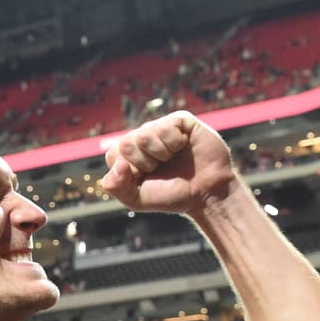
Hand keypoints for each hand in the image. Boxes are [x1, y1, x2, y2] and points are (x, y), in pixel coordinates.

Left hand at [100, 111, 235, 215]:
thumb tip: (118, 165)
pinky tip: (183, 147)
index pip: (113, 155)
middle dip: (144, 163)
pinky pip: (165, 127)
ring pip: (144, 135)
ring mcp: (161, 128)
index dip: (129, 171)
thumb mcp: (137, 200)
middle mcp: (144, 138)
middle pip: (126, 144)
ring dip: (160, 154)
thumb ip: (116, 187)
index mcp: (131, 155)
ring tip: (173, 158)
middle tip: (161, 168)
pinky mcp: (180, 120)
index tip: (146, 178)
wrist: (206, 193)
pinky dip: (174, 143)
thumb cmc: (173, 195)